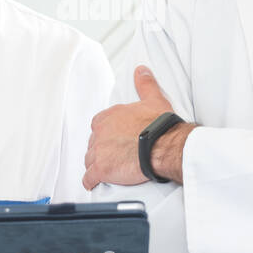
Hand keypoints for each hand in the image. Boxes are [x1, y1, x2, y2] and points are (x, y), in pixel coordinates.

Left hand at [83, 66, 181, 188]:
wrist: (164, 145)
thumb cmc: (160, 125)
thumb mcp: (153, 99)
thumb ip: (144, 84)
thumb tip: (141, 70)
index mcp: (108, 117)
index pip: (98, 126)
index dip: (106, 134)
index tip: (116, 139)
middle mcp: (99, 133)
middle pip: (93, 144)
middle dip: (102, 150)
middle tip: (115, 156)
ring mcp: (98, 151)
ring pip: (90, 160)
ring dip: (97, 165)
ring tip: (110, 170)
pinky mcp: (101, 170)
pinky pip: (89, 178)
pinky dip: (91, 181)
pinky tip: (96, 183)